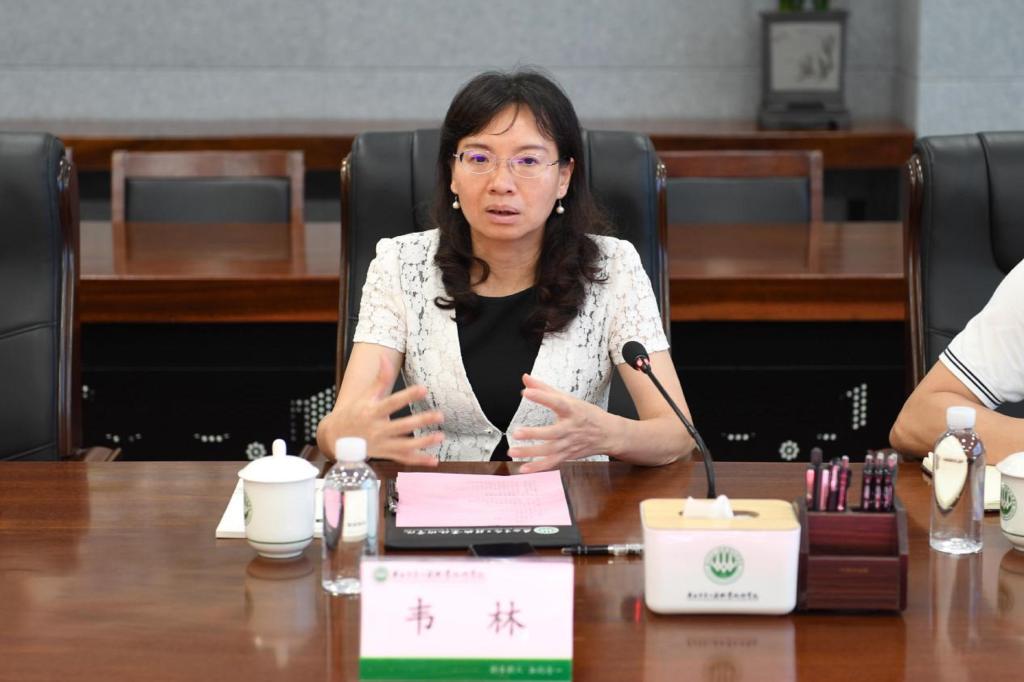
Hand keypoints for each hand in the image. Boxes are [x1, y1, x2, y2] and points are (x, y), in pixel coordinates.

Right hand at [320, 355, 442, 464]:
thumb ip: (380, 379)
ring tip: (441, 436)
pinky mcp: (385, 454)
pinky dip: (419, 460)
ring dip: (424, 442)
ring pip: (405, 446)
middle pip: (402, 426)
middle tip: (440, 415)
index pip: (392, 403)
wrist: (336, 437)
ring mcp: (381, 444)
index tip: (423, 389)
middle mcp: (376, 429)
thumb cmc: (355, 412)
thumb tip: (384, 357)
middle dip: (421, 421)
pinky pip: (403, 459)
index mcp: (372, 412)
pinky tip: (434, 460)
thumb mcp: (365, 395)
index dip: (407, 396)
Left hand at [507, 373, 615, 472]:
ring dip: (530, 452)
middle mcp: (571, 428)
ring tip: (512, 451)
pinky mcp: (568, 455)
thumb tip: (525, 378)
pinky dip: (538, 467)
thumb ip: (544, 389)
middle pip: (552, 432)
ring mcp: (569, 444)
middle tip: (517, 432)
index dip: (542, 397)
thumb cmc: (586, 414)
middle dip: (534, 434)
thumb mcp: (569, 399)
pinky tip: (524, 468)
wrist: (608, 434)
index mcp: (572, 410)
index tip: (527, 392)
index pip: (557, 402)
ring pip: (549, 450)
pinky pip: (551, 463)